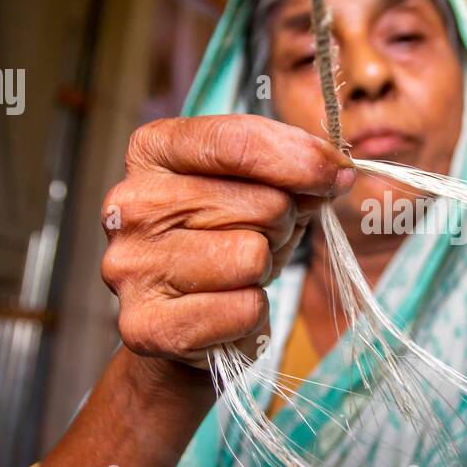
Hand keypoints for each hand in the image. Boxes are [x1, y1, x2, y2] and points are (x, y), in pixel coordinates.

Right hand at [100, 115, 353, 367]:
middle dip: (280, 225)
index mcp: (152, 152)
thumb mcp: (262, 192)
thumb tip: (336, 172)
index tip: (338, 172)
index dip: (301, 157)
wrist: (186, 326)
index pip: (236, 140)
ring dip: (263, 270)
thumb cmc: (224, 244)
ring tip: (236, 275)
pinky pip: (243, 308)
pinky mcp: (145, 325)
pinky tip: (224, 312)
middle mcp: (129, 204)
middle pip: (260, 202)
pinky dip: (250, 313)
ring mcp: (131, 265)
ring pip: (251, 256)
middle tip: (257, 240)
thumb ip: (294, 172)